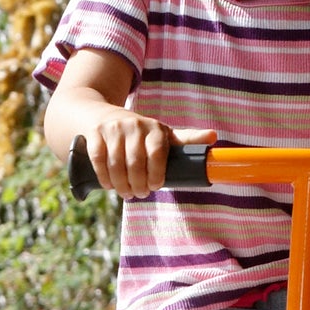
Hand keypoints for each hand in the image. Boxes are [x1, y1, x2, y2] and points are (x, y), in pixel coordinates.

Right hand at [82, 113, 215, 198]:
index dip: (156, 174)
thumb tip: (214, 136)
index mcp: (155, 128)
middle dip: (138, 184)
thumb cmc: (138, 132)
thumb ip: (186, 139)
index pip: (157, 152)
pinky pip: (98, 160)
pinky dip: (104, 177)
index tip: (154, 186)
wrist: (100, 115)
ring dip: (121, 185)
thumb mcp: (162, 134)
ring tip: (126, 193)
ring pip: (116, 164)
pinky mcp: (95, 133)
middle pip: (135, 163)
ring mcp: (113, 129)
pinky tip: (109, 186)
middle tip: (139, 194)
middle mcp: (134, 125)